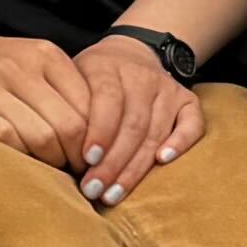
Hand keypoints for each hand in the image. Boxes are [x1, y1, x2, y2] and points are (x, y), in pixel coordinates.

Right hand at [0, 25, 98, 172]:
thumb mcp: (35, 65)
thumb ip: (66, 92)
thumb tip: (100, 142)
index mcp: (45, 54)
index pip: (88, 106)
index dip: (98, 139)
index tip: (96, 157)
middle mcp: (19, 66)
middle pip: (68, 125)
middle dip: (78, 156)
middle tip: (78, 170)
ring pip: (41, 137)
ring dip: (52, 161)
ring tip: (53, 167)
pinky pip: (6, 140)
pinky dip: (22, 157)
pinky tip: (24, 160)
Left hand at [66, 35, 202, 205]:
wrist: (132, 53)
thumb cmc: (93, 77)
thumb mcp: (73, 77)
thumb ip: (68, 105)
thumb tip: (54, 147)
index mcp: (108, 67)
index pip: (107, 100)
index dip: (99, 132)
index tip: (86, 161)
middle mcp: (142, 76)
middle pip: (132, 124)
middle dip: (113, 163)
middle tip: (95, 190)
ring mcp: (167, 89)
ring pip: (156, 131)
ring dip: (136, 167)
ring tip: (114, 193)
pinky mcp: (187, 101)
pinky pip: (192, 124)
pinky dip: (180, 143)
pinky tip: (163, 162)